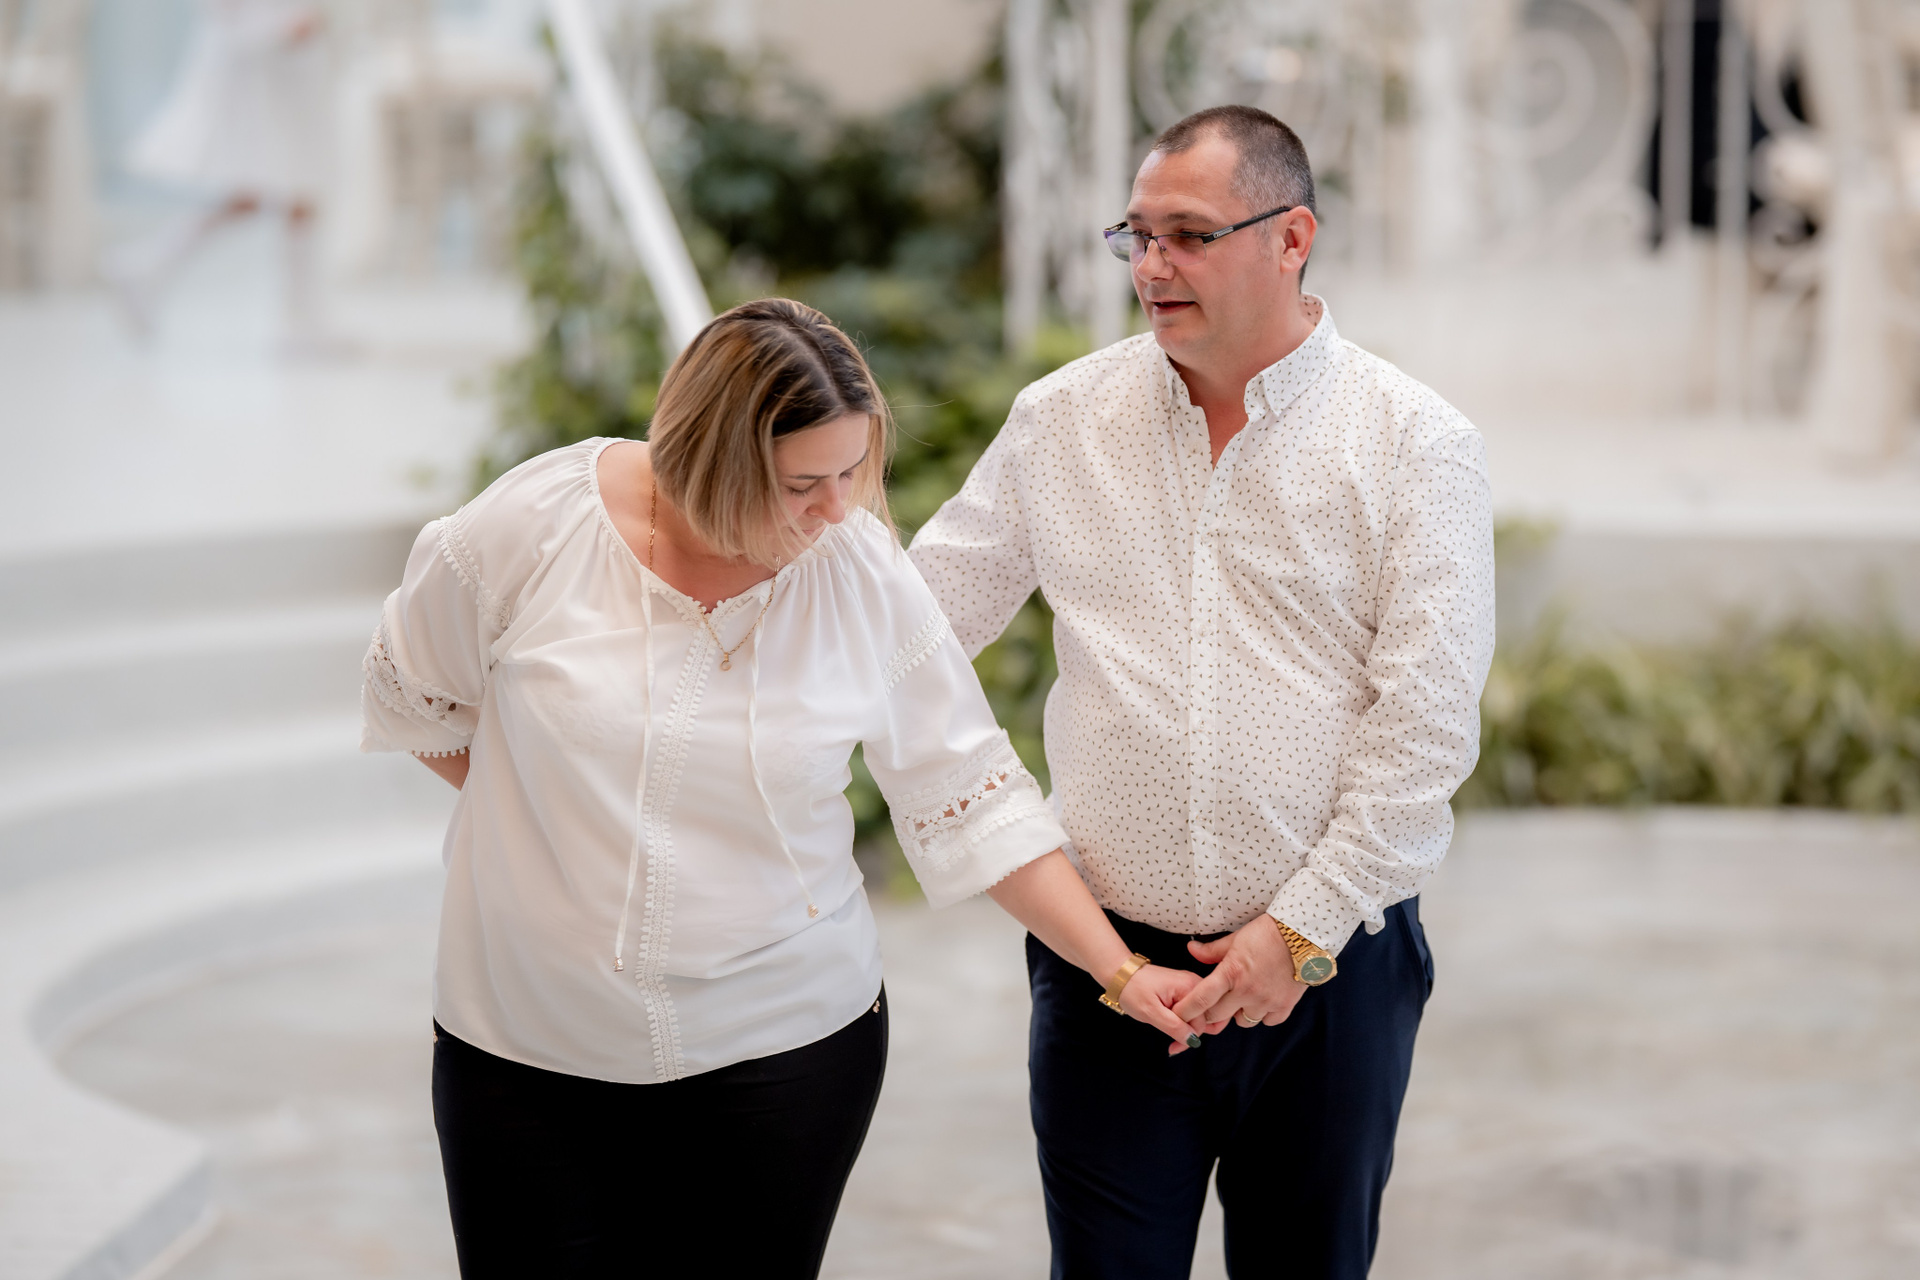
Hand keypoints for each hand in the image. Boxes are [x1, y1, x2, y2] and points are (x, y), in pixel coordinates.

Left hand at [1116, 964, 1207, 1054]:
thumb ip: (1174, 1026)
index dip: (1190, 1037)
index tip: (1175, 1046)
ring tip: (1172, 1036)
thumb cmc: (1132, 989)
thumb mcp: (1151, 1012)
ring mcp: (1190, 985)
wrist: (1120, 974)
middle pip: (1206, 1016)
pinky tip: (1174, 1026)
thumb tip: (1192, 1040)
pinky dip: (1186, 1021)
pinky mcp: (1184, 989)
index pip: (1202, 1019)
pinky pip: (1193, 1009)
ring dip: (1189, 1029)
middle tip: (1174, 1045)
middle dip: (1192, 1034)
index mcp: (1189, 986)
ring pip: (1201, 1014)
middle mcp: (1194, 983)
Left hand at [1172, 915, 1304, 1031]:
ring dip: (1238, 1012)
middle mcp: (1247, 991)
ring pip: (1242, 1022)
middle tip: (1214, 1002)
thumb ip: (1211, 950)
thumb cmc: (1267, 933)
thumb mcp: (1235, 938)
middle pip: (1217, 1016)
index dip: (1186, 1010)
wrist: (1303, 935)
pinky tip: (1263, 999)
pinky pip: (1267, 1021)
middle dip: (1211, 1012)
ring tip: (1243, 996)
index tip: (1177, 1015)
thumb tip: (1191, 950)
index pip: (1201, 999)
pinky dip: (1263, 1014)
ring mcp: (1267, 1001)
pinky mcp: (1285, 1006)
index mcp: (1231, 973)